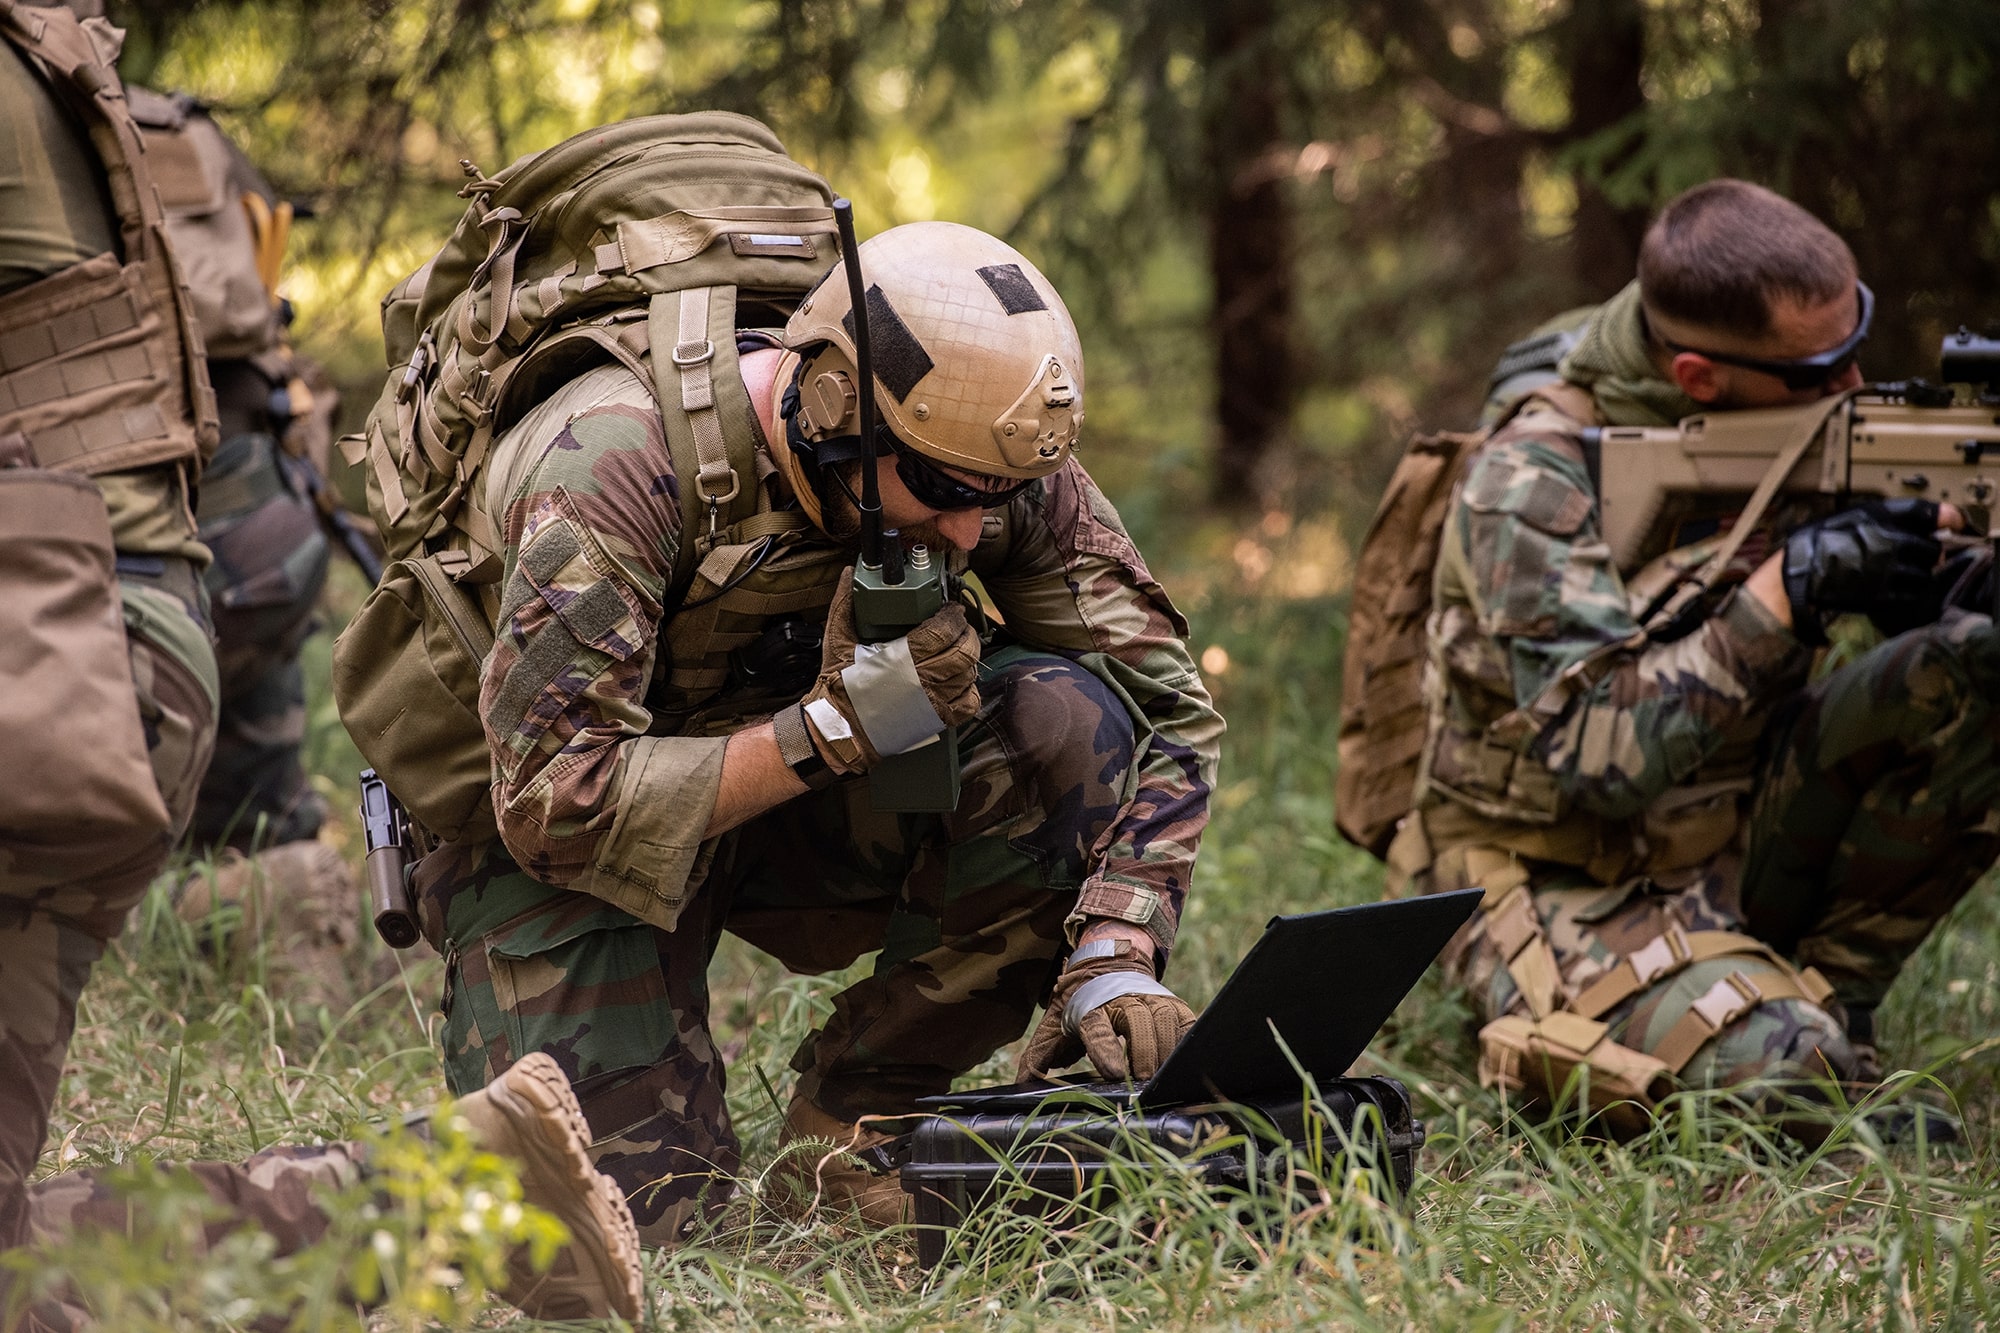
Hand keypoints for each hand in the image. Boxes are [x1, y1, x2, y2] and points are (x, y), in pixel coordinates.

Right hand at [798, 573, 981, 773]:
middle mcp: (923, 680)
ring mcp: (933, 702)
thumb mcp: (837, 641)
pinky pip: (970, 703)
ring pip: (969, 674)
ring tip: (959, 650)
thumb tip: (847, 574)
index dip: (953, 616)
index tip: (951, 610)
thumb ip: (845, 605)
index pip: (943, 630)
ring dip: (969, 659)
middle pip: (964, 651)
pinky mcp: (938, 720)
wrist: (840, 730)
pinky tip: (961, 681)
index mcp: (901, 658)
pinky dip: (971, 690)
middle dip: (967, 634)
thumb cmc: (838, 686)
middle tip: (960, 627)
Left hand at [1016, 940, 1196, 1082]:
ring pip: (1165, 1021)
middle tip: (1144, 1079)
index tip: (1113, 1073)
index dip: (1105, 1050)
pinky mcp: (1172, 1003)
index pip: (1097, 1029)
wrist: (1107, 963)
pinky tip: (1183, 1062)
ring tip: (1162, 1077)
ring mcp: (1150, 998)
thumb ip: (1039, 1055)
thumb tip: (1020, 1083)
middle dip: (1144, 1051)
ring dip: (1166, 1050)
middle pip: (1138, 1022)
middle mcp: (1123, 999)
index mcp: (1090, 1007)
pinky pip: (1185, 1022)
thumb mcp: (1055, 1023)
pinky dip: (1186, 1042)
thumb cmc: (1079, 1002)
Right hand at [1781, 499, 1944, 642]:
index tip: (1953, 523)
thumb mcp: (1854, 516)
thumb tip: (1926, 521)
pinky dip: (1908, 590)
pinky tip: (1894, 585)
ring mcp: (1888, 570)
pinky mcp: (1883, 594)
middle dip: (1929, 550)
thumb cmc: (1820, 542)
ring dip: (1920, 572)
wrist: (1797, 574)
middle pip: (1934, 547)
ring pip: (1926, 572)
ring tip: (1902, 571)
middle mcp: (1890, 542)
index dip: (1948, 518)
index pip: (1932, 513)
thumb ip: (1890, 517)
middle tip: (1918, 553)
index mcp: (1882, 517)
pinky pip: (1912, 593)